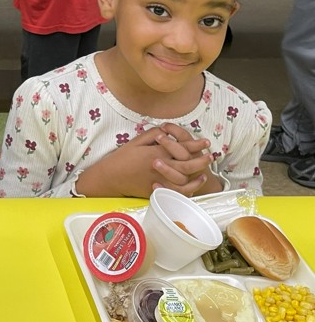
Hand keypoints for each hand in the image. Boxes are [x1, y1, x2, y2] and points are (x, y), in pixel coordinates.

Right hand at [78, 125, 211, 197]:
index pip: (180, 148)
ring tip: (206, 169)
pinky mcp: (157, 190)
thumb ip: (151, 135)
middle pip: (187, 164)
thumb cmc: (121, 158)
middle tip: (211, 155)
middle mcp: (160, 167)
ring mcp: (159, 180)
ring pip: (184, 179)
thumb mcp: (135, 141)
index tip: (205, 142)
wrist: (110, 177)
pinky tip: (195, 182)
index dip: (195, 145)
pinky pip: (177, 191)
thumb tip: (165, 131)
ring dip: (197, 173)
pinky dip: (189, 187)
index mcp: (155, 153)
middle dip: (201, 159)